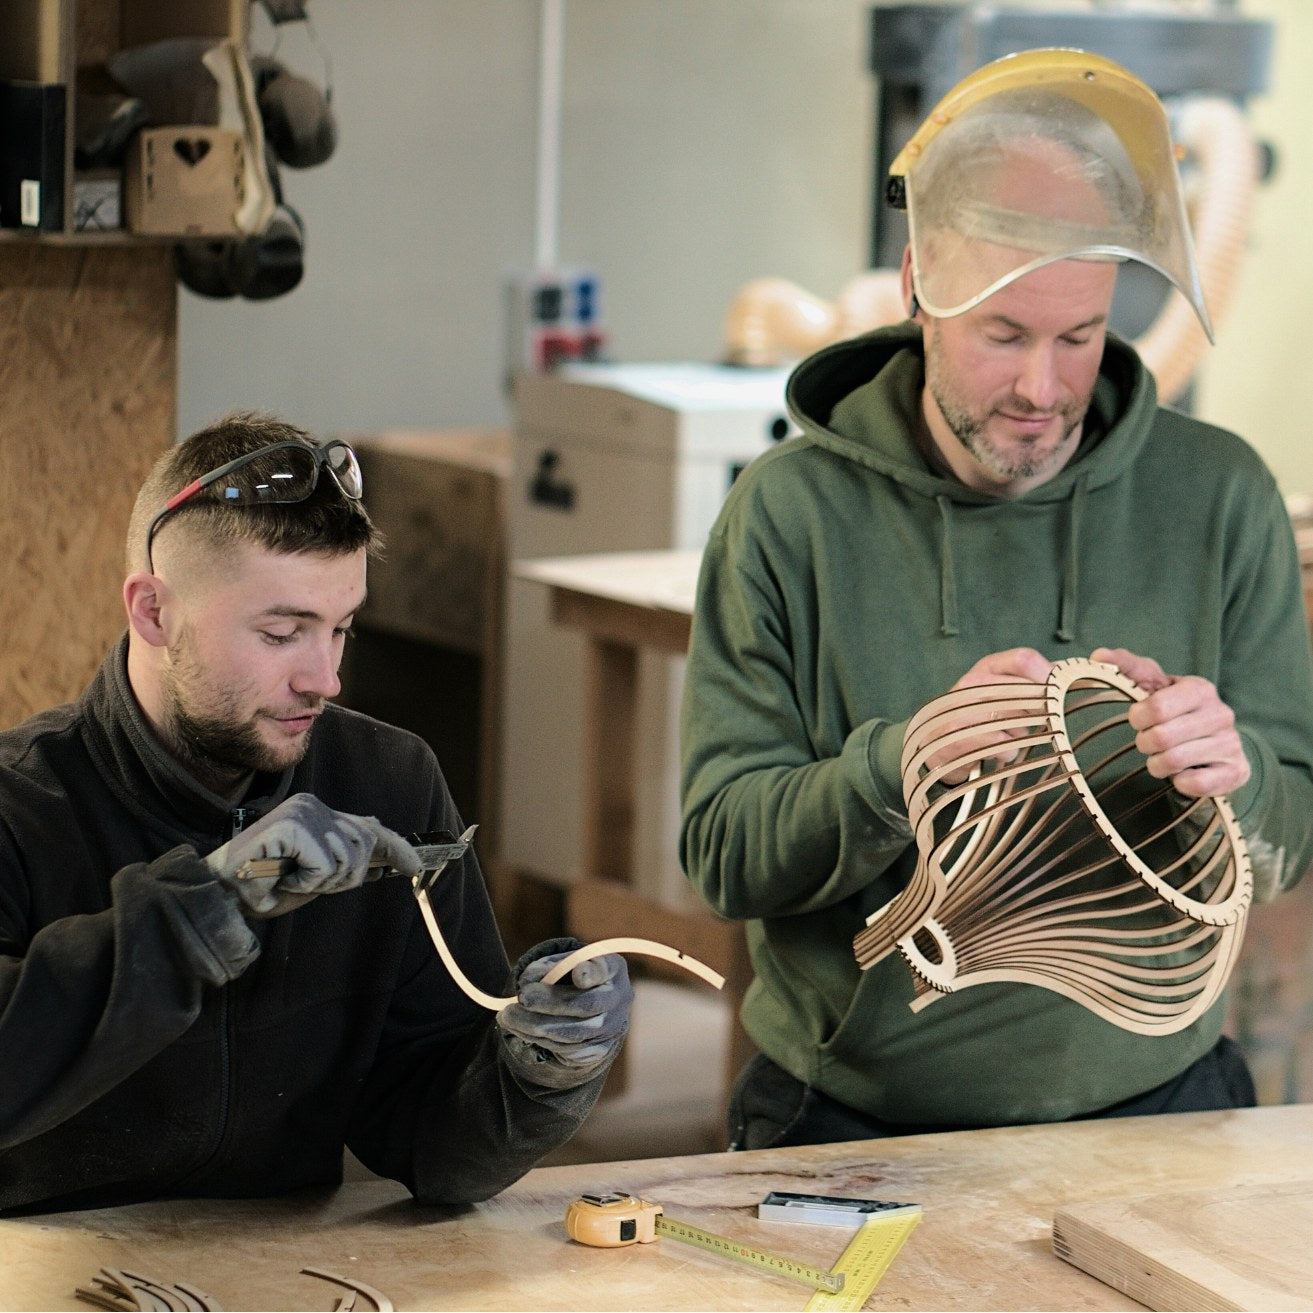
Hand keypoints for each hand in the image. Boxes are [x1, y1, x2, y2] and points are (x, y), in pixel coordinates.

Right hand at [206, 792, 422, 916]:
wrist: (222, 892)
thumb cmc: (264, 885)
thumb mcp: (314, 874)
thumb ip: (342, 859)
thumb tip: (381, 852)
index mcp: (319, 814)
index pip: (369, 827)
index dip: (396, 847)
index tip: (416, 866)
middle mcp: (314, 807)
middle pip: (365, 845)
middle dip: (347, 876)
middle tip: (311, 883)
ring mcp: (304, 812)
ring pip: (348, 858)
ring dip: (322, 882)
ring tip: (293, 879)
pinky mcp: (294, 825)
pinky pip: (325, 865)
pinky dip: (308, 882)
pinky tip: (286, 878)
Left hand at [497, 939, 632, 1090]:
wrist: (595, 1007)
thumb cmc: (575, 976)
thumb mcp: (565, 962)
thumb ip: (549, 965)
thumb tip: (527, 981)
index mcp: (613, 968)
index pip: (604, 969)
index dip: (592, 973)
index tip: (578, 975)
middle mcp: (618, 998)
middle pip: (585, 1005)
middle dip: (549, 1002)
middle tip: (521, 997)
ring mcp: (611, 1028)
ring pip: (573, 1033)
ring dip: (535, 1026)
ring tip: (508, 1016)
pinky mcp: (598, 1050)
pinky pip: (567, 1050)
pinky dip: (539, 1039)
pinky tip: (520, 1029)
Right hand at [928, 647, 1053, 783]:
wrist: (938, 746)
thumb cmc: (983, 718)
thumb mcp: (1005, 692)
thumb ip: (1036, 682)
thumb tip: (1073, 672)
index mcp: (988, 666)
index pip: (1024, 658)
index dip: (1048, 676)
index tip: (1057, 693)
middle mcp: (972, 682)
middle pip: (1025, 691)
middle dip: (1037, 711)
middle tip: (1032, 722)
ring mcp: (962, 708)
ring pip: (1016, 719)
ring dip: (1022, 733)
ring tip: (1010, 736)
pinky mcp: (957, 737)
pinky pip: (1004, 745)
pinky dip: (1009, 752)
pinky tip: (998, 752)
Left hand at [1092, 647, 1250, 796]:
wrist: (1215, 744)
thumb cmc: (1176, 711)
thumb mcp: (1153, 686)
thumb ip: (1126, 668)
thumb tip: (1098, 655)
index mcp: (1200, 689)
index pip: (1155, 707)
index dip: (1137, 718)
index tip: (1139, 720)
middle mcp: (1221, 714)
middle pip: (1161, 737)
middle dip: (1144, 743)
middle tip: (1149, 742)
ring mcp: (1231, 744)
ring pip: (1173, 762)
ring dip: (1157, 764)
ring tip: (1162, 757)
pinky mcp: (1235, 772)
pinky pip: (1194, 784)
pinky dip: (1178, 782)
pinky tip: (1182, 773)